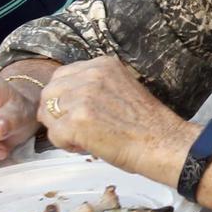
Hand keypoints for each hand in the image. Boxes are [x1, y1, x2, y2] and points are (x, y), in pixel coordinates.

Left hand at [35, 54, 185, 176]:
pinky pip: (54, 134)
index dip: (64, 97)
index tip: (76, 112)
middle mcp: (90, 75)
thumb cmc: (147, 124)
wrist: (163, 143)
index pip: (63, 75)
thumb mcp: (122, 87)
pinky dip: (66, 145)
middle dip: (56, 113)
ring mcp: (82, 97)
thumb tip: (69, 100)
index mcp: (103, 64)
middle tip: (74, 129)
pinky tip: (86, 147)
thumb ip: (96, 86)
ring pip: (48, 113)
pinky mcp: (76, 121)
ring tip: (82, 139)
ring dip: (60, 129)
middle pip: (49, 92)